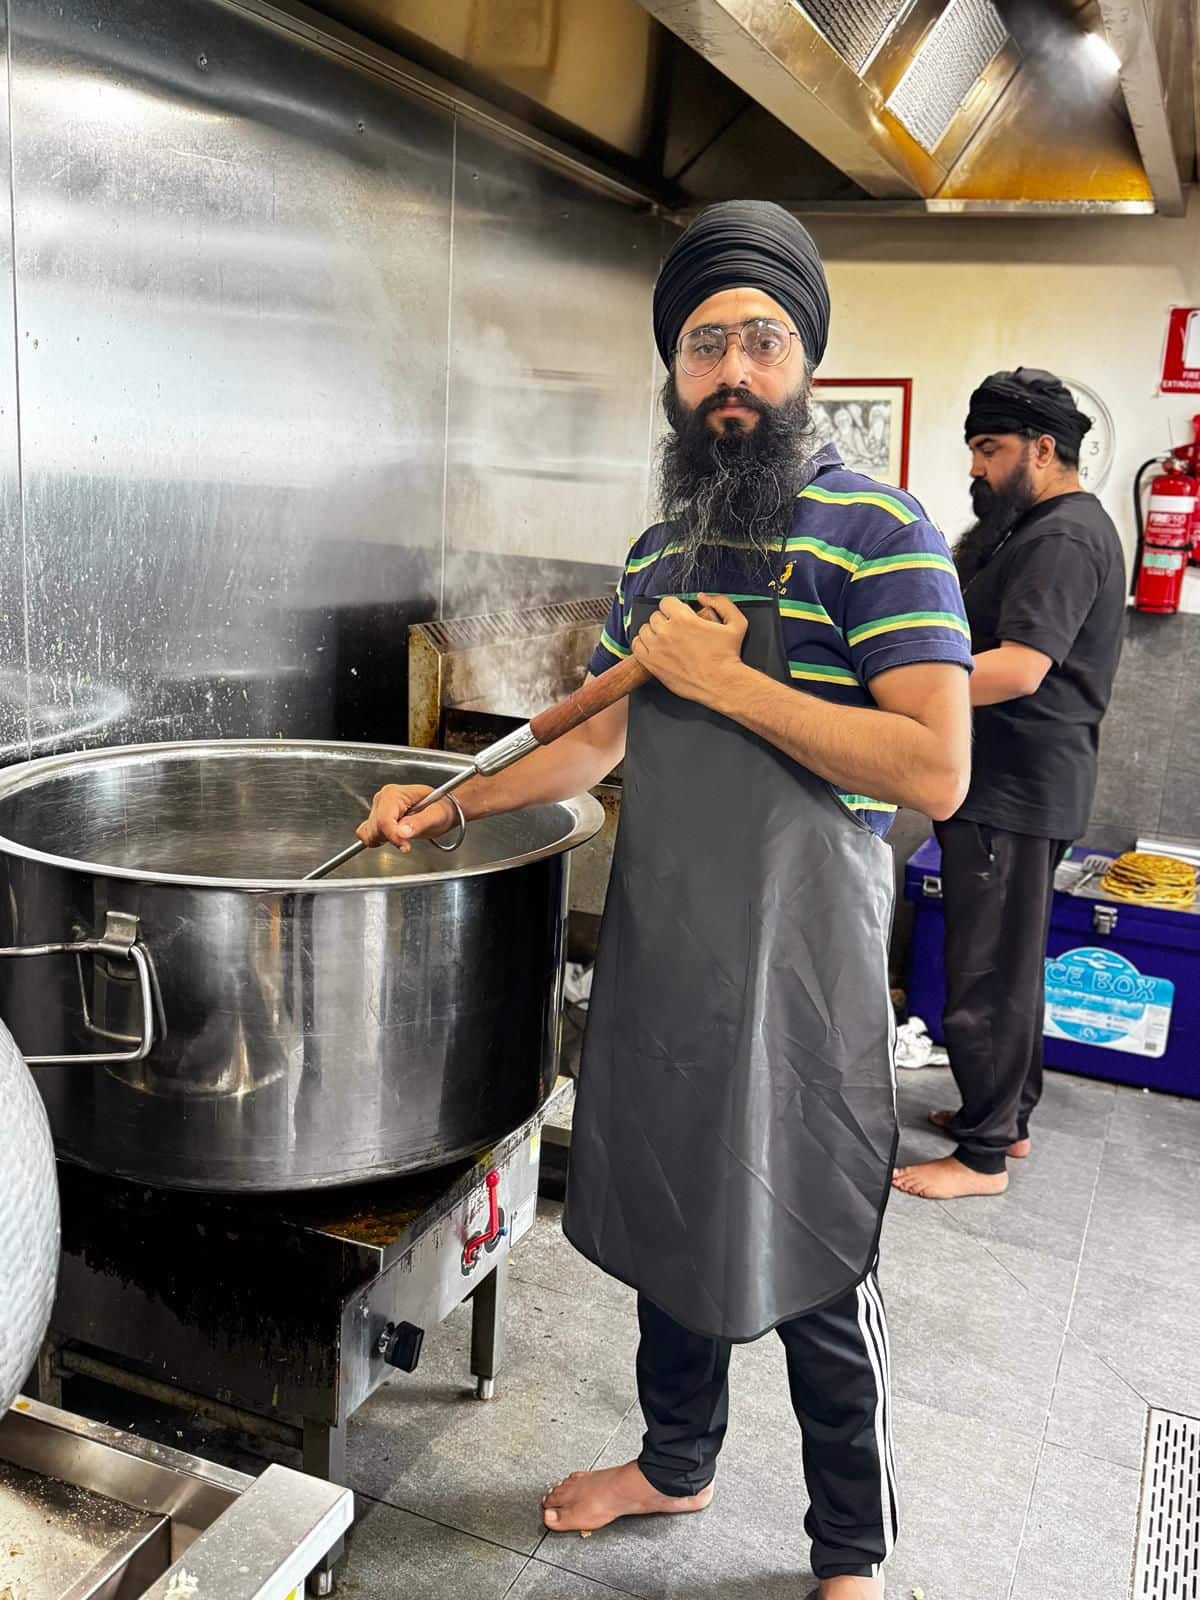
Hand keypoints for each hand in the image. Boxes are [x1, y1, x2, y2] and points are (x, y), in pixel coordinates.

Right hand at [356, 784, 458, 853]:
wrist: (441, 809)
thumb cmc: (440, 809)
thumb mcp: (436, 816)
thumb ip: (419, 823)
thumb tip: (402, 832)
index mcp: (394, 794)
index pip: (383, 820)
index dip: (393, 836)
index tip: (406, 847)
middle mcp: (382, 799)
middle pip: (375, 828)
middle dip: (391, 838)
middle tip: (410, 836)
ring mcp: (377, 809)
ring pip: (369, 833)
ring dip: (386, 839)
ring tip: (405, 833)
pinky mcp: (376, 818)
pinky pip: (365, 833)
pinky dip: (377, 840)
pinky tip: (394, 837)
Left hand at [631, 593, 748, 706]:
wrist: (722, 684)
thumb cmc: (728, 656)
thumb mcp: (736, 623)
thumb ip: (721, 603)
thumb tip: (702, 597)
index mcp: (684, 619)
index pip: (666, 602)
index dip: (674, 607)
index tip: (679, 614)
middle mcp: (667, 632)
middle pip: (655, 616)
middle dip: (665, 620)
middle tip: (675, 629)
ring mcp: (657, 648)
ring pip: (644, 630)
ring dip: (653, 632)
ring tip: (664, 639)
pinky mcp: (652, 664)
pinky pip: (636, 646)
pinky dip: (642, 644)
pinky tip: (653, 647)